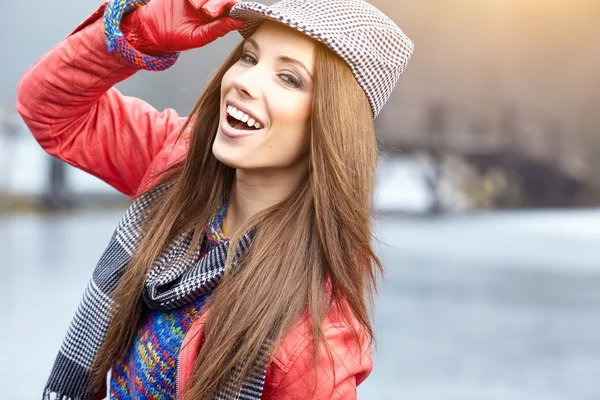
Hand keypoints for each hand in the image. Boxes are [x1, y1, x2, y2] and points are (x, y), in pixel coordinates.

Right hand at [121, 0, 245, 54]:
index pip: (232, 6)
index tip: (232, 9)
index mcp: (217, 16)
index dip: (234, 6)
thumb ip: (219, 29)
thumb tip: (239, 22)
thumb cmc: (177, 37)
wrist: (152, 29)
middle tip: (207, 11)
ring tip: (194, 6)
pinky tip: (188, 0)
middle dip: (219, 1)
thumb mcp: (200, 37)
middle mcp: (210, 3)